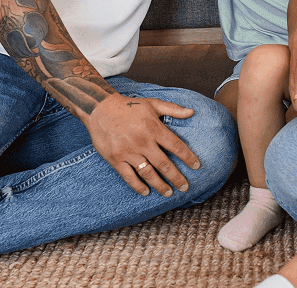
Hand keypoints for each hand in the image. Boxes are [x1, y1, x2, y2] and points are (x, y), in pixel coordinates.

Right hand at [83, 93, 200, 196]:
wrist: (100, 109)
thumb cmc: (128, 106)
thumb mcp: (152, 103)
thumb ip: (173, 109)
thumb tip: (192, 112)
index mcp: (153, 128)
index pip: (176, 146)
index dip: (188, 157)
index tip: (197, 166)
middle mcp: (143, 141)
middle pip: (164, 164)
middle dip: (177, 177)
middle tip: (185, 187)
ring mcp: (128, 152)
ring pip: (148, 173)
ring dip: (160, 185)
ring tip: (169, 193)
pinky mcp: (115, 159)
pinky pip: (129, 177)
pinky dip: (138, 186)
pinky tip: (146, 192)